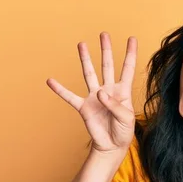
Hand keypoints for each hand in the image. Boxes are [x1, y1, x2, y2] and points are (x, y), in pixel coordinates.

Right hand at [46, 33, 137, 153]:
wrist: (112, 146)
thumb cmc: (123, 132)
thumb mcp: (126, 119)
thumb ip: (114, 105)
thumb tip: (100, 92)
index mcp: (123, 91)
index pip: (128, 68)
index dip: (130, 54)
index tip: (132, 38)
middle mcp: (108, 90)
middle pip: (107, 65)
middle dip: (106, 50)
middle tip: (104, 34)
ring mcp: (95, 97)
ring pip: (89, 74)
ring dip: (85, 59)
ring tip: (82, 44)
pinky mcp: (84, 107)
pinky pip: (70, 97)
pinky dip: (60, 89)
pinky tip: (51, 81)